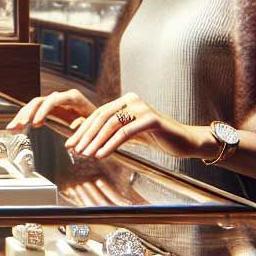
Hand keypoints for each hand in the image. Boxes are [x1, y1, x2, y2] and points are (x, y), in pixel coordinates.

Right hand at [8, 88, 94, 130]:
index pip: (52, 100)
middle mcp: (62, 97)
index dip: (42, 111)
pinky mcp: (51, 109)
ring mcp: (56, 102)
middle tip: (18, 125)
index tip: (34, 123)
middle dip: (27, 113)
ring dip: (22, 115)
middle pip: (40, 101)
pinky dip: (26, 118)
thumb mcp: (94, 125)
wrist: (100, 122)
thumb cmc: (99, 123)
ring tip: (13, 127)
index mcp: (73, 97)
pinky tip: (18, 126)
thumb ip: (85, 124)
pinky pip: (36, 111)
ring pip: (34, 105)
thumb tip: (73, 125)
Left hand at [63, 92, 212, 160]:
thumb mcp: (128, 133)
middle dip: (86, 135)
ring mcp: (142, 107)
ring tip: (86, 155)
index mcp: (125, 101)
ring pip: (112, 124)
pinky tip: (102, 155)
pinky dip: (111, 144)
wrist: (184, 141)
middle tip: (74, 150)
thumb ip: (107, 130)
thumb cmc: (156, 137)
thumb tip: (78, 128)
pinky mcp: (152, 119)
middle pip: (102, 117)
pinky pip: (126, 132)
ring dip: (96, 141)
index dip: (83, 130)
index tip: (70, 144)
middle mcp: (132, 100)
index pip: (98, 114)